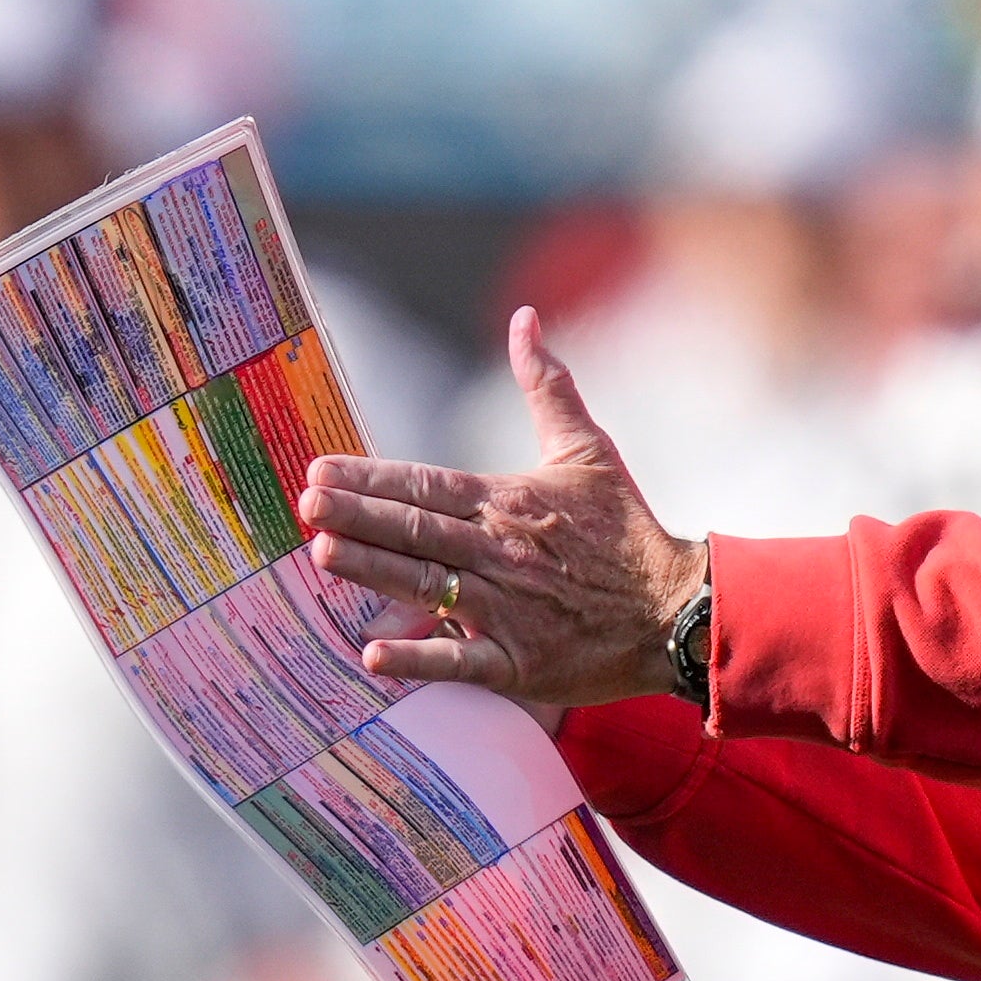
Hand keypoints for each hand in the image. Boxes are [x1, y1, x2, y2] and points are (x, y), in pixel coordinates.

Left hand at [297, 307, 706, 705]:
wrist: (676, 608)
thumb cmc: (626, 531)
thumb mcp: (588, 449)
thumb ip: (546, 386)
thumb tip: (526, 318)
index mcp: (507, 500)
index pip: (425, 483)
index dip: (370, 477)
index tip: (318, 470)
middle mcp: (499, 550)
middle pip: (415, 529)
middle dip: (356, 515)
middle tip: (304, 505)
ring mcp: (507, 608)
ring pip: (427, 584)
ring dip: (373, 569)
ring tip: (324, 553)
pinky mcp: (520, 661)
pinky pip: (461, 658)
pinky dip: (418, 656)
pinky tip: (373, 654)